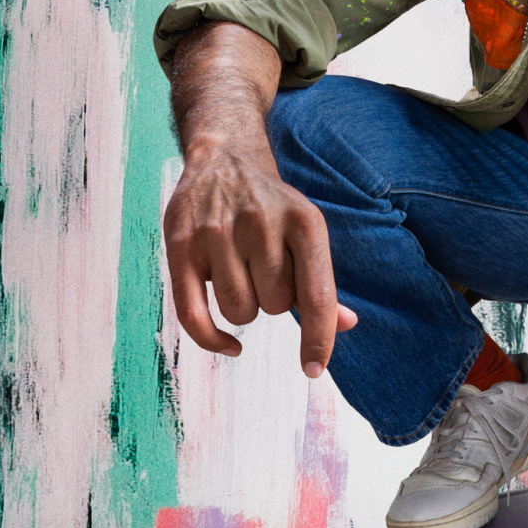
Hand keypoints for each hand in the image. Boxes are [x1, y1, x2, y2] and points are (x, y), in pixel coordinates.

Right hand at [161, 145, 356, 375]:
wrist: (225, 159)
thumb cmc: (275, 208)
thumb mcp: (307, 232)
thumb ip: (322, 281)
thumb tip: (347, 325)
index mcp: (305, 222)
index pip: (317, 295)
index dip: (319, 337)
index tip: (314, 369)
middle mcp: (262, 224)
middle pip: (277, 307)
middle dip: (275, 301)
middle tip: (265, 269)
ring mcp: (217, 233)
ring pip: (240, 312)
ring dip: (245, 308)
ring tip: (242, 273)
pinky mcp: (180, 245)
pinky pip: (193, 315)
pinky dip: (213, 339)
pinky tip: (230, 346)